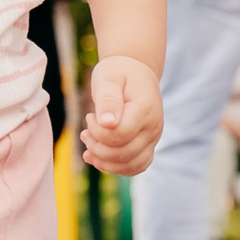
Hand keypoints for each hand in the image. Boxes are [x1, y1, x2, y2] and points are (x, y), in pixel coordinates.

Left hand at [80, 56, 162, 175]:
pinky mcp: (148, 146)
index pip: (119, 135)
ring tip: (89, 144)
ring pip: (131, 165)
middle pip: (124, 154)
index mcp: (145, 110)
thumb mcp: (108, 78)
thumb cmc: (119, 73)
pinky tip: (97, 157)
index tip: (89, 117)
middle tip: (85, 132)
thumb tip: (107, 124)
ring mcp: (153, 139)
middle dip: (97, 147)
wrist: (136, 71)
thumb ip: (108, 99)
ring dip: (104, 161)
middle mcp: (154, 127)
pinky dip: (115, 167)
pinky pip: (135, 167)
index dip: (98, 132)